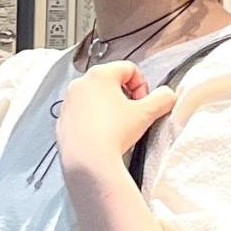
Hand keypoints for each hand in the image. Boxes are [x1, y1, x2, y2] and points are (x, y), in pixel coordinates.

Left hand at [55, 60, 177, 179]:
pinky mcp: (62, 120)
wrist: (88, 162)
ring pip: (95, 98)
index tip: (143, 103)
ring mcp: (69, 102)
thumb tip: (168, 95)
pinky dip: (93, 121)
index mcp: (100, 74)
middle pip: (110, 82)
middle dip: (124, 97)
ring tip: (116, 128)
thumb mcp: (146, 114)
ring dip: (108, 109)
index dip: (142, 86)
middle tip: (132, 116)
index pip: (129, 69)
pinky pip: (82, 115)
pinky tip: (101, 136)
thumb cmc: (114, 133)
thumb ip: (162, 99)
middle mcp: (81, 83)